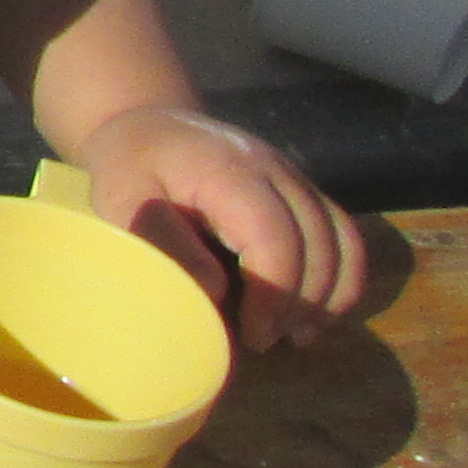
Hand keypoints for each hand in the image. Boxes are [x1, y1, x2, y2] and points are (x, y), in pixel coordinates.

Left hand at [71, 101, 368, 349]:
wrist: (148, 125)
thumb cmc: (128, 167)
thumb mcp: (121, 200)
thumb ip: (163, 240)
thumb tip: (215, 289)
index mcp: (227, 169)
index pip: (273, 235)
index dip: (274, 292)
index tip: (254, 335)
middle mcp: (274, 169)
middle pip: (317, 243)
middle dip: (300, 303)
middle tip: (265, 341)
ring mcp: (295, 178)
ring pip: (342, 242)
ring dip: (328, 296)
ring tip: (295, 336)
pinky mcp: (305, 192)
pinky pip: (345, 236)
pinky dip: (342, 279)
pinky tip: (315, 314)